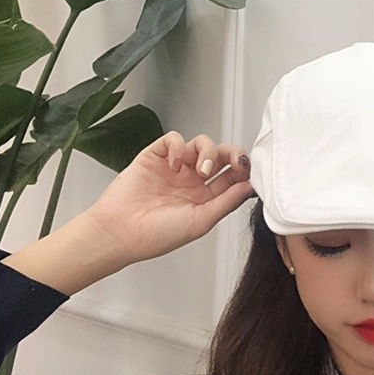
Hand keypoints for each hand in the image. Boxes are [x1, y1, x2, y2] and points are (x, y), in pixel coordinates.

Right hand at [81, 131, 255, 263]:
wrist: (121, 232)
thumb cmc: (158, 235)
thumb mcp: (202, 221)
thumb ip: (228, 202)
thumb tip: (251, 188)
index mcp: (207, 198)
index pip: (232, 177)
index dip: (244, 170)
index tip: (249, 172)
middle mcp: (193, 181)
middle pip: (221, 156)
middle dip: (232, 154)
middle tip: (235, 161)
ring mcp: (175, 168)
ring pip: (201, 144)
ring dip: (207, 151)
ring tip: (200, 170)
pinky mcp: (155, 156)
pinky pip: (174, 139)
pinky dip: (179, 147)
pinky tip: (175, 164)